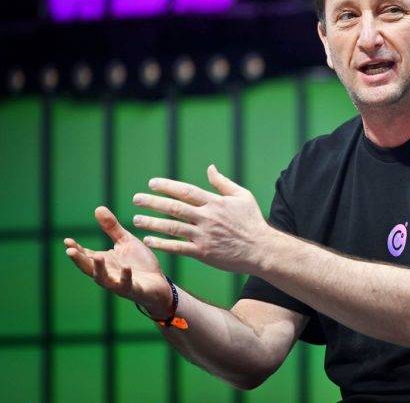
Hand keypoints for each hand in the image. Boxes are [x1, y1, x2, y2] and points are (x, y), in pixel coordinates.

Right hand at [64, 207, 173, 316]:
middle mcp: (109, 273)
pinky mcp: (134, 290)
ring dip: (99, 269)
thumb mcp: (125, 241)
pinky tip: (126, 268)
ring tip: (97, 256)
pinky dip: (125, 277)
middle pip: (89, 268)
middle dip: (79, 260)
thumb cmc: (140, 263)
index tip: (67, 240)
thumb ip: (112, 228)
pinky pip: (127, 285)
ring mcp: (120, 283)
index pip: (86, 256)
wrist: (159, 283)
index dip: (76, 249)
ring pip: (104, 279)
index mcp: (105, 262)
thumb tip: (98, 208)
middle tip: (69, 251)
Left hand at [131, 164, 269, 273]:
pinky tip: (149, 240)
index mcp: (215, 202)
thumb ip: (223, 183)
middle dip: (152, 202)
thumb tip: (210, 168)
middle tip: (136, 199)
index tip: (151, 183)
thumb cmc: (253, 221)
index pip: (186, 191)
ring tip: (137, 219)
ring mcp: (204, 236)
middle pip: (174, 207)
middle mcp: (207, 218)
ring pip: (172, 227)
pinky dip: (162, 244)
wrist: (261, 249)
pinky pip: (178, 247)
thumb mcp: (242, 196)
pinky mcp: (203, 253)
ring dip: (152, 222)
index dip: (167, 186)